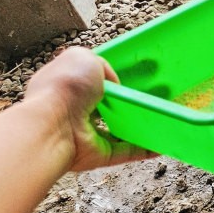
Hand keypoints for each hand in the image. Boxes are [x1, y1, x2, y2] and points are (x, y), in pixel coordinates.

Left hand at [22, 47, 154, 172]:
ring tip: (159, 120)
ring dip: (137, 128)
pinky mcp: (97, 154)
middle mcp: (73, 112)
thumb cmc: (64, 88)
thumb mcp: (82, 57)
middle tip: (149, 98)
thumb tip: (113, 84)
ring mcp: (84, 135)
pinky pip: (124, 153)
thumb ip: (100, 65)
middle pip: (104, 109)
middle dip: (124, 105)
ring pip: (116, 132)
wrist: (54, 125)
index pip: (88, 83)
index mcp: (65, 88)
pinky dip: (142, 150)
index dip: (107, 81)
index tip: (130, 79)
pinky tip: (160, 144)